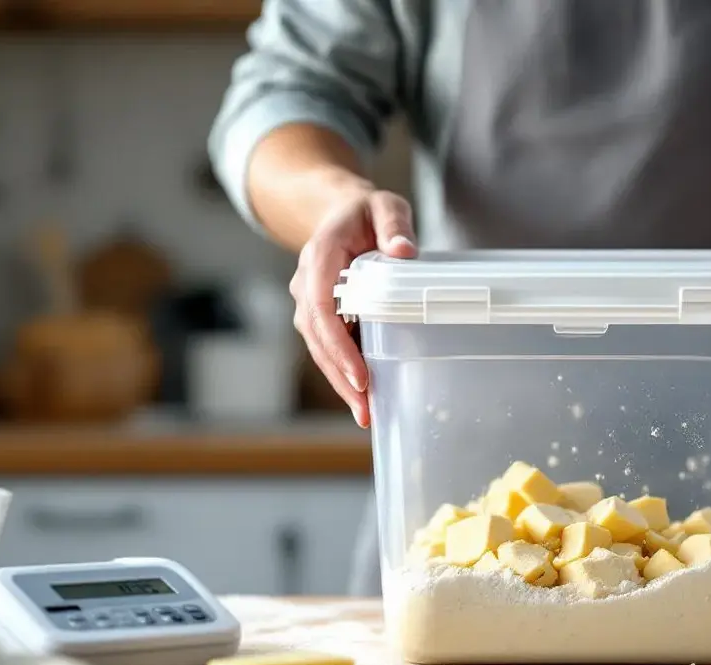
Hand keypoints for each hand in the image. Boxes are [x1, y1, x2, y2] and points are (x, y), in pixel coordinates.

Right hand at [291, 184, 415, 426]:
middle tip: (366, 409)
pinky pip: (328, 346)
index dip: (338, 344)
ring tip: (366, 414)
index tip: (360, 375)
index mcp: (320, 257)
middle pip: (317, 337)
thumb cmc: (366, 212)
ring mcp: (310, 301)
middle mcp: (307, 283)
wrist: (340, 212)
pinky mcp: (320, 315)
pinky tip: (365, 396)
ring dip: (340, 382)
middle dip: (340, 375)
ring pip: (319, 347)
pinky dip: (343, 371)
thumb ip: (394, 225)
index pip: (321, 307)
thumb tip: (403, 252)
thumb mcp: (385, 206)